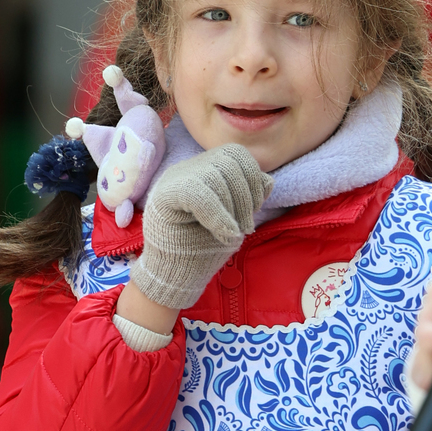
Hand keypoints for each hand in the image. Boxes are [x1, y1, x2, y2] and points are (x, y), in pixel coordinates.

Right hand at [129, 144, 269, 313]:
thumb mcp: (234, 221)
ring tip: (232, 233)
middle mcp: (187, 169)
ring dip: (234, 207)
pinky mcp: (164, 196)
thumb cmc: (203, 248)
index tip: (255, 210)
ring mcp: (173, 179)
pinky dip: (218, 215)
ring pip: (214, 173)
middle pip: (229, 159)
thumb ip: (248, 199)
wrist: (175, 276)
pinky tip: (225, 234)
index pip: (235, 154)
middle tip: (246, 226)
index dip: (253, 178)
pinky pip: (197, 193)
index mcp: (203, 170)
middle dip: (246, 194)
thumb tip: (267, 180)